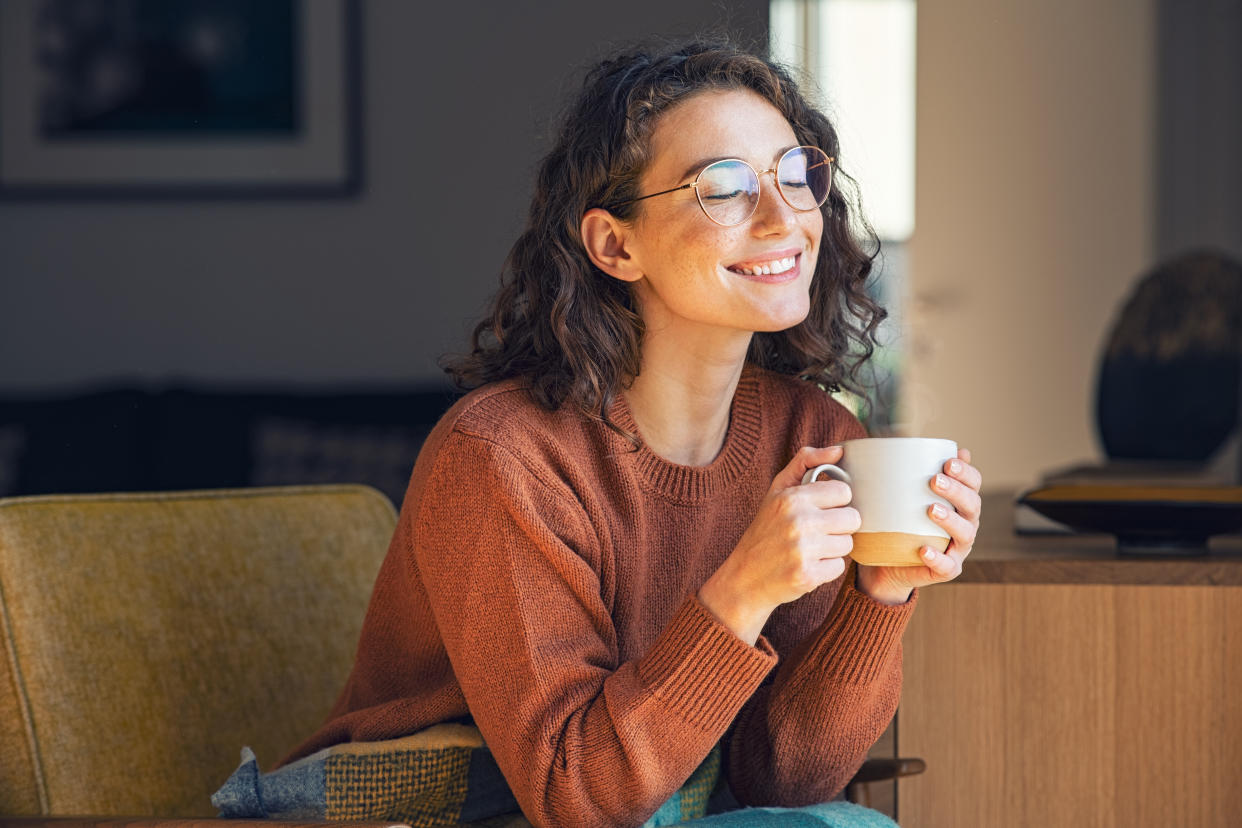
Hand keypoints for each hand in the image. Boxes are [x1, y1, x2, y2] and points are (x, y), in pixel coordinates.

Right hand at [698, 445, 859, 644]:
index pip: (844, 492)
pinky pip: (839, 567)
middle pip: (852, 519)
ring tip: (811, 549)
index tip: (821, 509)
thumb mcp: (777, 490)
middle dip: (839, 526)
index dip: (835, 502)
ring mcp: (803, 550)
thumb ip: (805, 462)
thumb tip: (839, 450)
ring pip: (848, 544)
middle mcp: (798, 522)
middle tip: (818, 531)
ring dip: (833, 548)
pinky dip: (826, 569)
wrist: (744, 577)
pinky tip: (808, 565)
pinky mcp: (808, 575)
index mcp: (792, 498)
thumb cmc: (765, 530)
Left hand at [855, 448, 982, 604]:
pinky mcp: (946, 569)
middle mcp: (965, 523)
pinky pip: (947, 566)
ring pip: (965, 534)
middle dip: (957, 490)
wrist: (887, 563)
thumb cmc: (896, 521)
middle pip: (972, 505)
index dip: (966, 472)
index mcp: (959, 502)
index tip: (948, 462)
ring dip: (951, 520)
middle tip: (934, 480)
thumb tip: (897, 438)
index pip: (973, 483)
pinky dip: (937, 558)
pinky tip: (924, 549)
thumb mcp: (898, 495)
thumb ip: (903, 471)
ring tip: (931, 510)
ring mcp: (957, 548)